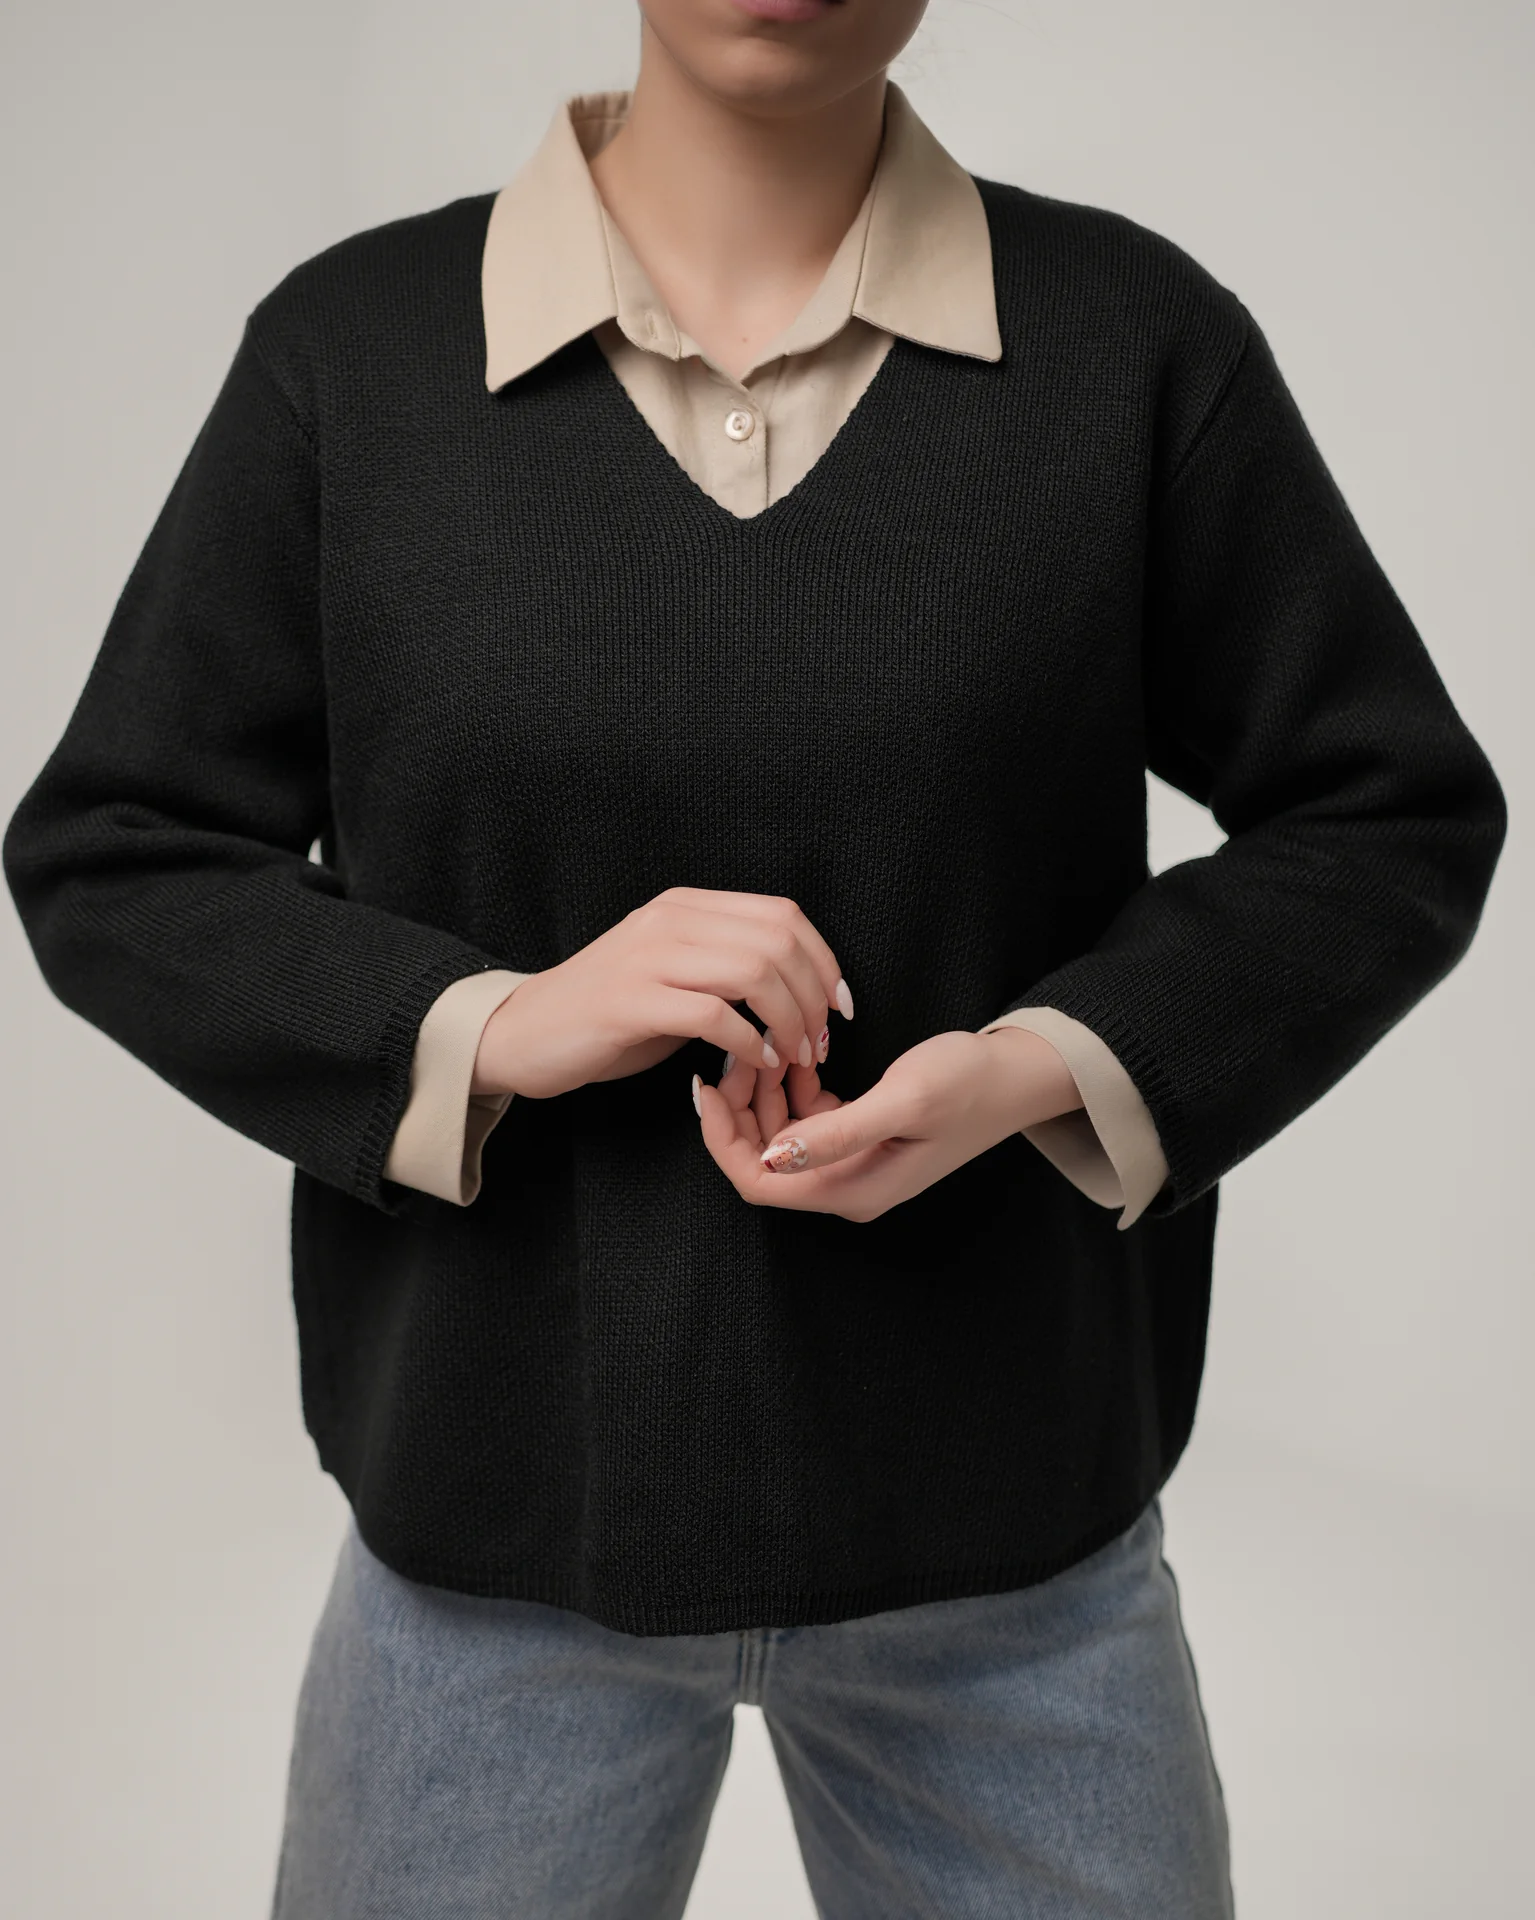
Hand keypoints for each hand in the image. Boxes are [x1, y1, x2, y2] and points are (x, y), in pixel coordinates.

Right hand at [471, 887, 851, 1099]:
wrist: (525, 1033)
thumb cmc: (608, 1014)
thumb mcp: (673, 973)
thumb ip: (726, 966)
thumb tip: (798, 987)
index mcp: (685, 906)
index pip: (783, 914)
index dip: (824, 961)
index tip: (839, 1007)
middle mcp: (670, 920)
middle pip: (778, 941)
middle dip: (814, 997)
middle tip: (819, 1044)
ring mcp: (648, 957)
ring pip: (754, 972)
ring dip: (789, 1022)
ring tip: (792, 1057)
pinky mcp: (629, 1002)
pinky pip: (714, 1015)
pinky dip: (749, 1044)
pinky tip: (754, 1063)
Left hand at [694, 1025, 1082, 1220]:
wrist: (1017, 1075)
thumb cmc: (967, 1084)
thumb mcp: (902, 1100)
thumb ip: (836, 1131)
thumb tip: (772, 1155)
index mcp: (852, 1190)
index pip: (756, 1182)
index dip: (720, 1138)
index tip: (707, 1084)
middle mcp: (846, 1187)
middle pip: (760, 1162)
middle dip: (739, 1109)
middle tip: (736, 1051)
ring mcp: (853, 1164)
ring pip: (778, 1137)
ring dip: (763, 1093)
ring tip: (763, 1044)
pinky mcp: (860, 1138)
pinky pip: (805, 1121)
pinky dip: (791, 1088)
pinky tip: (796, 1055)